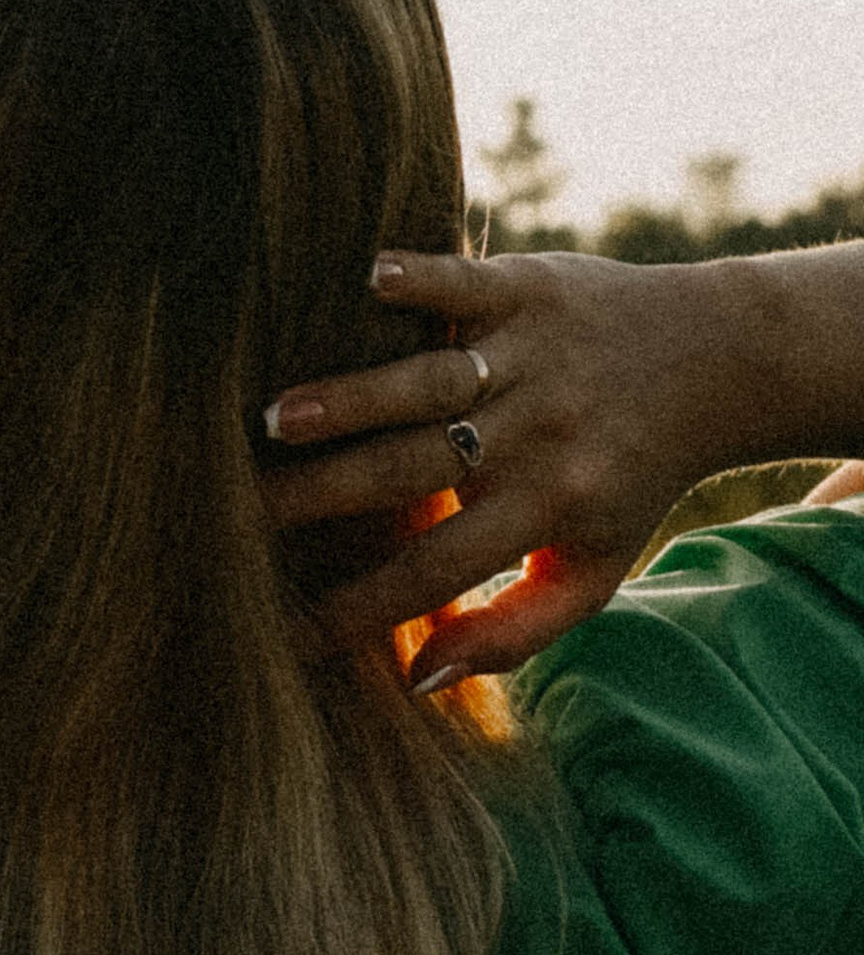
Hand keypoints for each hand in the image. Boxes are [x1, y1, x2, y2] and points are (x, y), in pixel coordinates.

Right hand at [259, 247, 728, 686]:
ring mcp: (533, 357)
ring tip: (272, 419)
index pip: (430, 573)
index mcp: (546, 510)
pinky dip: (417, 279)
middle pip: (411, 473)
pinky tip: (361, 281)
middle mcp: (539, 435)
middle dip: (321, 496)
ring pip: (426, 382)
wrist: (717, 361)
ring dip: (348, 398)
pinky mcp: (532, 286)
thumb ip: (512, 631)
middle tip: (238, 516)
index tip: (278, 632)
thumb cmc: (628, 479)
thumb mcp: (592, 569)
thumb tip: (416, 675)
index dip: (352, 610)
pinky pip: (467, 284)